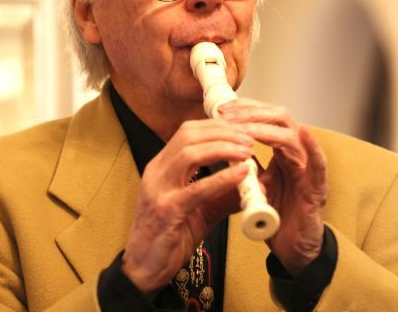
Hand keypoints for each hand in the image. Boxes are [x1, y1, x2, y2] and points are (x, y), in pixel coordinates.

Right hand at [121, 119, 253, 293]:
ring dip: (223, 147)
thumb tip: (254, 184)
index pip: (188, 131)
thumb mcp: (200, 210)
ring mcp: (159, 190)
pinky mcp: (166, 211)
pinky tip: (241, 174)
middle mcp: (157, 172)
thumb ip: (223, 194)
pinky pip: (197, 188)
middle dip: (223, 131)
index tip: (242, 130)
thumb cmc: (169, 238)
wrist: (143, 271)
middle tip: (249, 138)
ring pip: (190, 153)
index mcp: (162, 167)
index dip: (217, 126)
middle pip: (189, 134)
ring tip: (247, 152)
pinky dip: (222, 178)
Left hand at [219, 99, 327, 275]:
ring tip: (244, 128)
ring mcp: (308, 170)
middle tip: (228, 115)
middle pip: (279, 118)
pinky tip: (304, 134)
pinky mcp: (316, 189)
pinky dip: (313, 148)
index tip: (221, 110)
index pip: (266, 118)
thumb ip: (245, 168)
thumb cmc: (277, 217)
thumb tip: (219, 150)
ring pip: (293, 137)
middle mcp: (296, 155)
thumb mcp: (255, 187)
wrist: (293, 250)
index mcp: (281, 152)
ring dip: (266, 130)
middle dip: (252, 113)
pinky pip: (319, 165)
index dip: (245, 109)